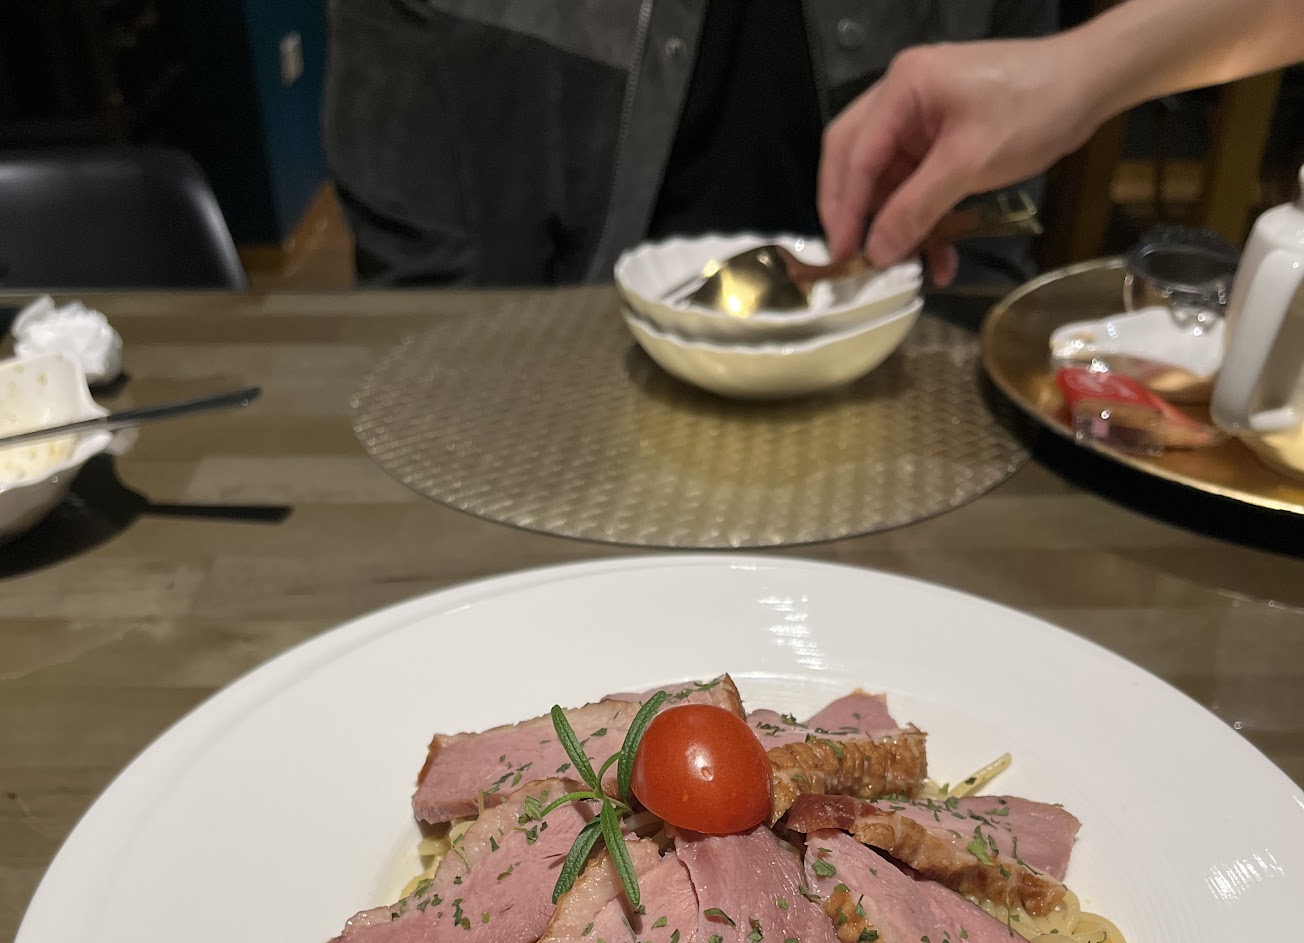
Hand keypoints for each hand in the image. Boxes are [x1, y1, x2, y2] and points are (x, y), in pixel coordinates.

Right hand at [818, 37, 1095, 285]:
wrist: (1092, 83)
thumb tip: (877, 253)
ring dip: (895, 221)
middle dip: (855, 212)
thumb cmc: (1033, 110)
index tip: (842, 255)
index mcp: (902, 88)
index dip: (845, 209)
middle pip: (856, 160)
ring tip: (903, 264)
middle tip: (852, 255)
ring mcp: (923, 116)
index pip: (855, 154)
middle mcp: (902, 97)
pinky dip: (924, 215)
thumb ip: (917, 209)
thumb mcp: (970, 163)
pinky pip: (919, 180)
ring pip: (888, 176)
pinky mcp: (944, 135)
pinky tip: (938, 251)